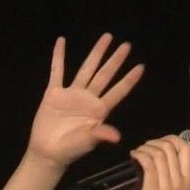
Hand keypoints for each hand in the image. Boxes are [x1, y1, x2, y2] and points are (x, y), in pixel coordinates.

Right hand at [26, 32, 144, 168]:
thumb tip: (117, 136)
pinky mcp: (54, 93)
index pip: (118, 91)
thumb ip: (101, 134)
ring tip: (107, 38)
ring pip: (87, 69)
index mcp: (100, 110)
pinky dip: (59, 56)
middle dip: (116, 60)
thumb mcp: (87, 141)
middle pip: (105, 75)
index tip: (141, 67)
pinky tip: (62, 41)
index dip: (129, 80)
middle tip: (127, 45)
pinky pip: (57, 71)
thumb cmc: (71, 149)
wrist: (48, 152)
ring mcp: (72, 94)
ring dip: (96, 53)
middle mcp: (89, 99)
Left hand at [131, 135, 189, 189]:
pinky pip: (148, 165)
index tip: (159, 145)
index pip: (186, 149)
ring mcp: (166, 187)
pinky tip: (133, 158)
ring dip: (144, 148)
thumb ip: (173, 184)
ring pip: (159, 152)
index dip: (171, 139)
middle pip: (170, 146)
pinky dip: (139, 156)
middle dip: (153, 142)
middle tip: (144, 150)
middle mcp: (179, 181)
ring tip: (137, 154)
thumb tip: (160, 170)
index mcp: (187, 182)